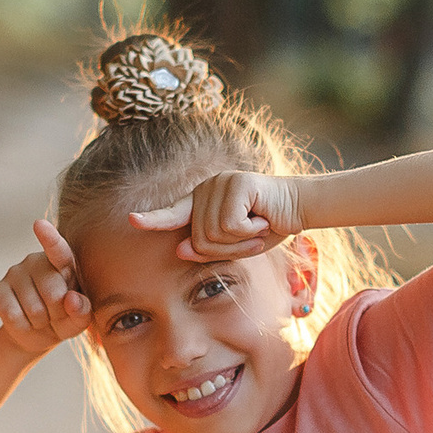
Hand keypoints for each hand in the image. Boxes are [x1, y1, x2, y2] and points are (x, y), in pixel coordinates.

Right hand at [0, 220, 90, 354]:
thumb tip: (71, 299)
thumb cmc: (65, 318)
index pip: (57, 249)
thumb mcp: (79, 318)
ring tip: (41, 317)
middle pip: (53, 292)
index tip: (39, 225)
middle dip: (58, 312)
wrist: (38, 334)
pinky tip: (24, 321)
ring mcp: (14, 273)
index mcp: (63, 261)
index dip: (49, 238)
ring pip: (34, 308)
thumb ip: (83, 310)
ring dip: (41, 322)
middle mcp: (36, 261)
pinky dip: (22, 326)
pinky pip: (13, 315)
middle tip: (56, 314)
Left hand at [131, 171, 305, 260]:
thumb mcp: (236, 245)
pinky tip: (262, 218)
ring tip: (258, 226)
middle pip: (198, 239)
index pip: (173, 212)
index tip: (133, 220)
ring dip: (240, 241)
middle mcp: (207, 188)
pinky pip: (230, 226)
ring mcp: (219, 183)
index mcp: (203, 203)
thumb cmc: (268, 226)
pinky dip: (249, 231)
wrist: (300, 208)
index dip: (153, 219)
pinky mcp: (235, 184)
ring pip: (213, 235)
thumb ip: (208, 249)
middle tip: (252, 234)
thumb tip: (179, 250)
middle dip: (228, 248)